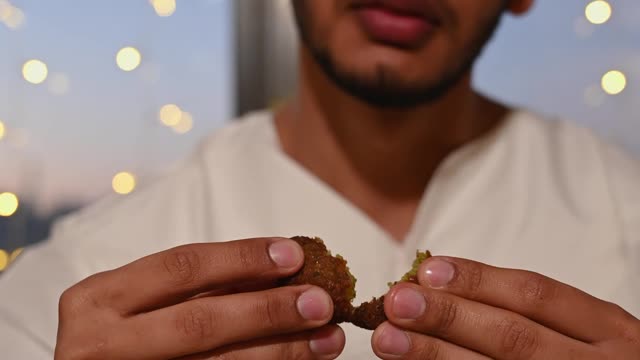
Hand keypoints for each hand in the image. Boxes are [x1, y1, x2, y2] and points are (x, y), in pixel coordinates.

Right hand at [55, 237, 344, 359]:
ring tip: (326, 338)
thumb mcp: (138, 302)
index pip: (181, 268)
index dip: (242, 258)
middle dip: (269, 309)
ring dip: (281, 350)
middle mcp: (101, 344)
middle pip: (201, 321)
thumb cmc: (116, 337)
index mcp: (98, 299)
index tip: (293, 253)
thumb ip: (195, 287)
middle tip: (320, 300)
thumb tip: (275, 267)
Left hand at [372, 256, 639, 358]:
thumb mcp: (592, 335)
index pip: (535, 295)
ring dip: (436, 356)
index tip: (427, 270)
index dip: (477, 280)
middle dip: (449, 317)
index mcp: (609, 331)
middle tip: (397, 302)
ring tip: (390, 339)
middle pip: (512, 336)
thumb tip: (441, 286)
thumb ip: (534, 314)